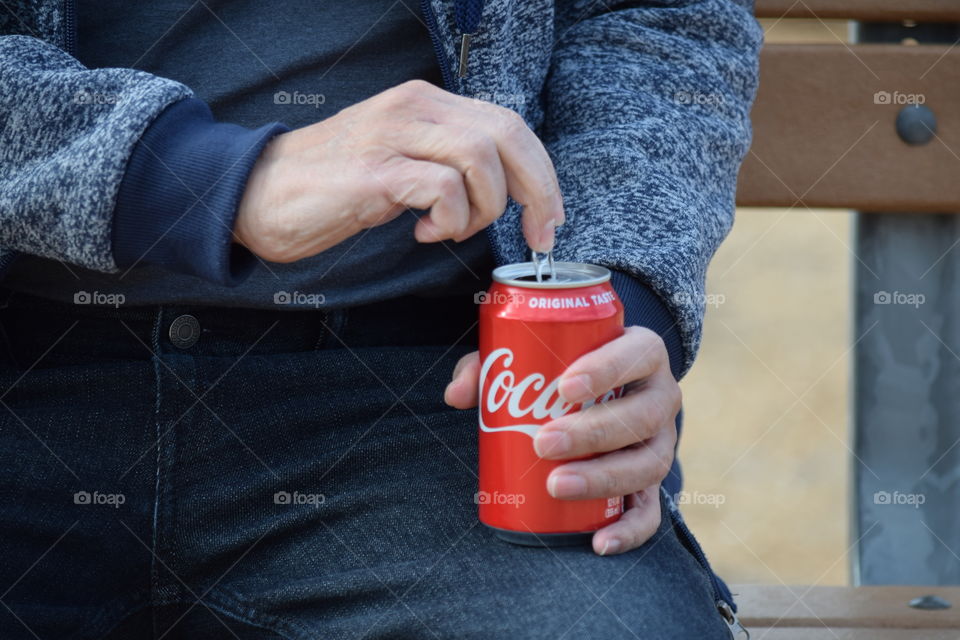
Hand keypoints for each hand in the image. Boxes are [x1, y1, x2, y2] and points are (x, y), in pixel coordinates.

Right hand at [234, 80, 563, 262]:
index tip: (549, 217)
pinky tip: (422, 233)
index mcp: (425, 103)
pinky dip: (447, 221)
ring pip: (481, 160)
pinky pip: (441, 190)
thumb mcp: (401, 159)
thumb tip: (502, 190)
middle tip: (536, 235)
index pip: (508, 124)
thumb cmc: (332, 185)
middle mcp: (414, 108)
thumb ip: (446, 161)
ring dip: (482, 210)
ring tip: (451, 231)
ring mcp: (393, 135)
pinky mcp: (375, 171)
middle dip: (537, 191)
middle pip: (507, 135)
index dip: (541, 172)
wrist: (256, 191)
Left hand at [445, 327, 679, 554]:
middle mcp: (661, 397)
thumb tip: (457, 396)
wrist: (603, 393)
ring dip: (603, 478)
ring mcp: (662, 442)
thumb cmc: (561, 365)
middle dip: (593, 433)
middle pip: (641, 416)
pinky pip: (651, 512)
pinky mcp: (653, 483)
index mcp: (641, 352)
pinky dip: (629, 531)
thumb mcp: (530, 352)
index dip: (607, 370)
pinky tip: (599, 542)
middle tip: (543, 443)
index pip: (637, 354)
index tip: (564, 387)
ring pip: (648, 464)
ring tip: (556, 485)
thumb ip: (490, 365)